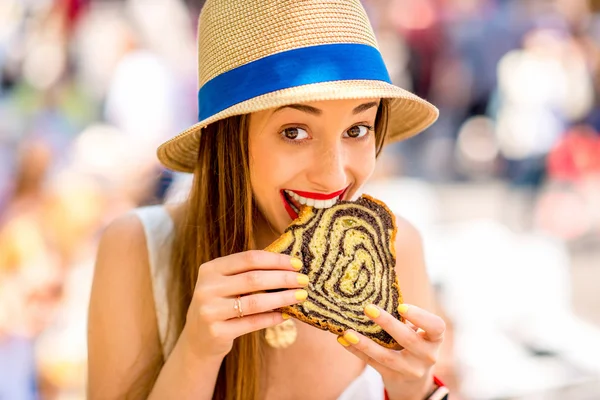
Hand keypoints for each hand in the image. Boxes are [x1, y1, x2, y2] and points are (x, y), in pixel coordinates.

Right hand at [182, 250, 307, 360]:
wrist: (198, 339)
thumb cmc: (221, 304)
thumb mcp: (226, 284)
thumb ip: (248, 273)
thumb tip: (288, 265)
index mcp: (211, 269)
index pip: (249, 258)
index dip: (276, 260)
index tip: (297, 263)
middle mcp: (207, 288)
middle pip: (254, 278)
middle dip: (284, 279)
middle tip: (304, 280)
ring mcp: (209, 311)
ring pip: (255, 302)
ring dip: (282, 298)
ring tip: (300, 296)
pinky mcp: (216, 332)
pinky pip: (252, 323)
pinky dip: (271, 318)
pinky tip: (285, 315)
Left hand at [337, 304, 444, 399]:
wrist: (414, 381)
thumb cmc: (414, 344)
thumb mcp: (419, 333)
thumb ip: (405, 319)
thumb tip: (375, 293)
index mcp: (434, 339)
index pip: (435, 327)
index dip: (419, 316)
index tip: (401, 306)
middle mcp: (427, 355)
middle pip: (407, 339)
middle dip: (387, 323)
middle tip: (368, 308)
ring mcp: (410, 369)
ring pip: (386, 356)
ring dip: (365, 343)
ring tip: (347, 332)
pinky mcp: (393, 377)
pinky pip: (372, 363)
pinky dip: (357, 351)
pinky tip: (344, 340)